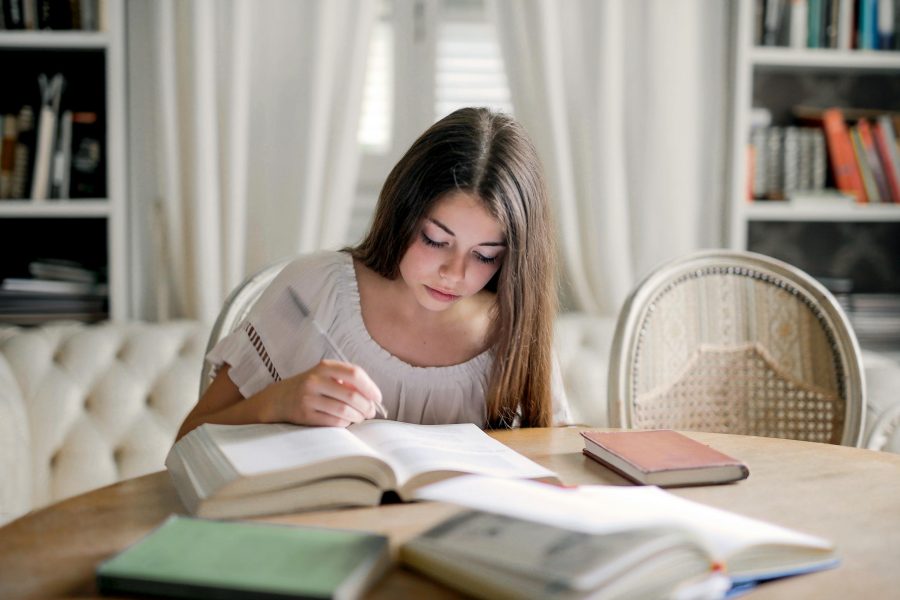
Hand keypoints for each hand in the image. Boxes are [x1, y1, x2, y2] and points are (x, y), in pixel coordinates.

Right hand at [265, 359, 383, 426]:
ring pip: (344, 411)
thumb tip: (373, 398)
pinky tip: (346, 421)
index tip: (378, 398)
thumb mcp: (326, 376)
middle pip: (352, 396)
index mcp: (325, 367)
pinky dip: (345, 423)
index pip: (355, 373)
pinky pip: (333, 421)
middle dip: (367, 407)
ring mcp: (308, 398)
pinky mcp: (304, 415)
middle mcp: (315, 380)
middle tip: (371, 412)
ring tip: (360, 417)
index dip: (370, 387)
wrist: (278, 398)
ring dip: (357, 417)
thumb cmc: (311, 387)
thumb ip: (347, 382)